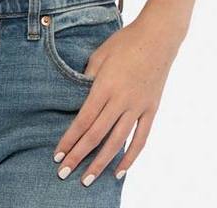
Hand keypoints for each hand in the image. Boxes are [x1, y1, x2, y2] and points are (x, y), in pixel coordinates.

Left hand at [51, 1, 186, 186]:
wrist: (158, 37)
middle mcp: (121, 100)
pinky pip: (140, 139)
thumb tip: (78, 98)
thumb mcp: (100, 55)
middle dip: (79, 156)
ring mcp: (138, 106)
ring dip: (101, 163)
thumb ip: (88, 77)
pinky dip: (130, 157)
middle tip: (64, 174)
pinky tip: (119, 171)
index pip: (83, 120)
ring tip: (88, 179)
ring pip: (117, 142)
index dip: (69, 139)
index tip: (58, 154)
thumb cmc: (125, 42)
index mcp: (105, 85)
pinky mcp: (151, 109)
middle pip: (96, 135)